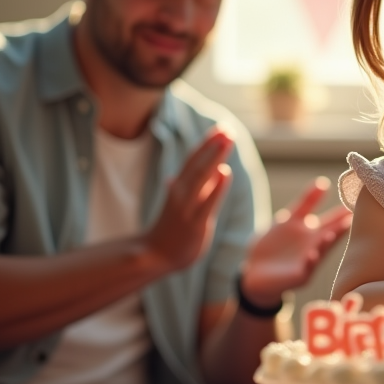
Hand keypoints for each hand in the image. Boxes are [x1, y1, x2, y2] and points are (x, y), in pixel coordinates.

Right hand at [143, 129, 233, 271]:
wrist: (156, 255)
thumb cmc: (171, 229)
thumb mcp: (180, 205)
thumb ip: (188, 189)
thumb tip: (186, 175)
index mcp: (179, 187)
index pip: (193, 160)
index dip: (207, 144)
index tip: (221, 128)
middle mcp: (181, 193)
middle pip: (197, 164)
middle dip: (212, 145)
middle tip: (227, 129)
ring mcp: (187, 207)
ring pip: (201, 178)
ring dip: (214, 157)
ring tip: (227, 140)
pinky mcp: (195, 223)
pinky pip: (207, 203)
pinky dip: (216, 187)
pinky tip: (225, 173)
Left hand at [241, 177, 352, 305]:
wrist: (253, 270)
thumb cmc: (273, 244)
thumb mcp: (289, 219)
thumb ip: (307, 202)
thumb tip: (324, 182)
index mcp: (314, 231)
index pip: (333, 220)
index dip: (343, 213)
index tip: (357, 203)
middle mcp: (316, 246)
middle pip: (331, 234)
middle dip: (341, 229)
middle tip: (351, 219)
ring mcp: (309, 261)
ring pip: (322, 252)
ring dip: (326, 245)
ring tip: (330, 234)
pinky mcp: (299, 275)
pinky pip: (307, 269)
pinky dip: (310, 261)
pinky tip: (312, 254)